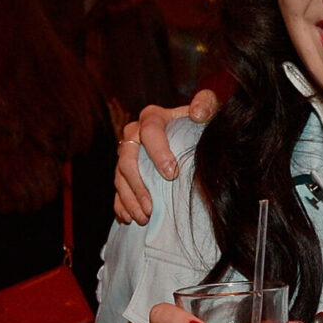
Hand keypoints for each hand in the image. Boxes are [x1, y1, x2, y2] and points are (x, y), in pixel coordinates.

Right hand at [113, 90, 219, 225]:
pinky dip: (122, 204)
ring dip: (130, 198)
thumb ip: (205, 104)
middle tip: (152, 205)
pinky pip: (117, 189)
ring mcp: (127, 154)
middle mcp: (134, 134)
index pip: (149, 130)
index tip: (172, 173)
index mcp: (153, 117)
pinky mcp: (124, 171)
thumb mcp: (206, 110)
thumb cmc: (198, 123)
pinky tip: (129, 218)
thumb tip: (198, 113)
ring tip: (144, 217)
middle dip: (138, 184)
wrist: (189, 134)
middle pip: (127, 157)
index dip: (158, 151)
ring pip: (119, 176)